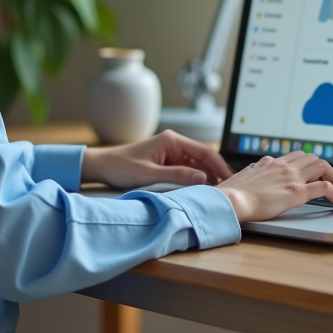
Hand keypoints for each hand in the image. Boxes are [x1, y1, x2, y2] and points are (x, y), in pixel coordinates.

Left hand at [81, 130, 235, 188]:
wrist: (102, 166)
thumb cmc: (121, 166)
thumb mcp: (149, 174)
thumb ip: (177, 175)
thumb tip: (202, 178)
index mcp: (172, 140)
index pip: (204, 152)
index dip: (219, 166)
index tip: (230, 179)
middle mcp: (174, 144)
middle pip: (203, 158)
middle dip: (216, 173)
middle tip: (228, 189)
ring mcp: (171, 153)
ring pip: (197, 166)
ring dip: (207, 178)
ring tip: (218, 192)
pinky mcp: (167, 163)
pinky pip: (187, 171)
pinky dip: (195, 180)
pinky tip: (201, 191)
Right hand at [216, 152, 332, 221]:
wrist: (230, 200)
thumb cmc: (231, 194)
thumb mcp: (242, 178)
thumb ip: (253, 173)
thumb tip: (253, 174)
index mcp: (269, 162)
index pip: (295, 156)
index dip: (308, 164)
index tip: (315, 173)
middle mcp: (282, 166)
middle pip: (312, 158)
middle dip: (326, 169)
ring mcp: (291, 177)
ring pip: (322, 166)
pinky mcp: (297, 192)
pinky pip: (325, 187)